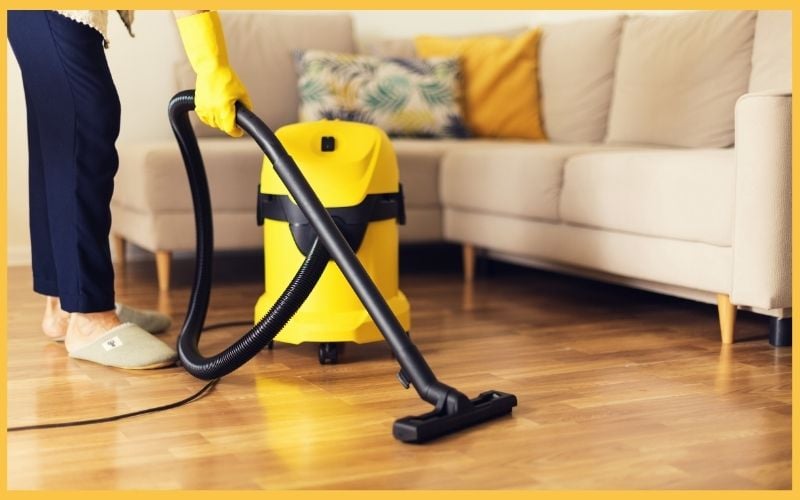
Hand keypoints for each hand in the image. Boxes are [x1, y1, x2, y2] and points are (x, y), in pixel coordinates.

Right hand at [176, 11, 252, 136]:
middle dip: (229, 125)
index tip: (239, 132)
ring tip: (225, 115)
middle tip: (234, 120)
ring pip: (212, 123)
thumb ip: (246, 106)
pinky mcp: (198, 103)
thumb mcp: (242, 92)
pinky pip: (203, 117)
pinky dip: (209, 118)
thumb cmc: (226, 77)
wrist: (211, 68)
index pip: (229, 128)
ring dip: (219, 122)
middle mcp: (212, 110)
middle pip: (221, 126)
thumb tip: (247, 114)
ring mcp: (203, 107)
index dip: (236, 132)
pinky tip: (215, 113)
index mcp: (223, 108)